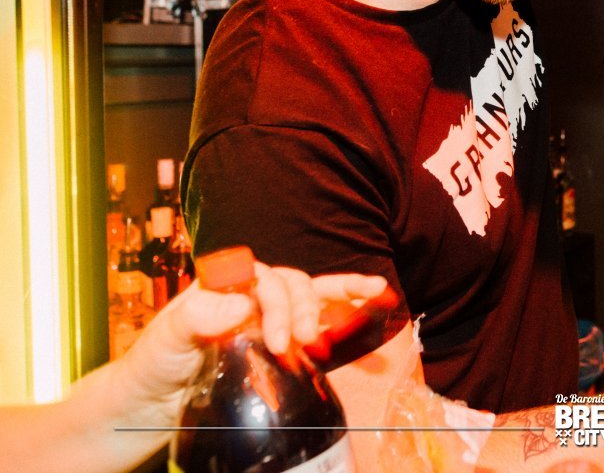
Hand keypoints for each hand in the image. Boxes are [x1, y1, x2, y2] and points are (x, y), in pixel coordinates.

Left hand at [116, 265, 387, 429]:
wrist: (148, 406)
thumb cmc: (151, 368)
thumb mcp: (166, 340)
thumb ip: (199, 315)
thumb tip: (241, 301)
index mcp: (222, 286)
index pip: (263, 276)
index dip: (278, 302)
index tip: (280, 340)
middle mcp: (248, 295)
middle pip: (290, 283)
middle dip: (304, 308)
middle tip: (301, 343)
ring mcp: (266, 315)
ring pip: (310, 291)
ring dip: (337, 296)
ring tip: (364, 302)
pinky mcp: (281, 339)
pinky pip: (319, 313)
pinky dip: (348, 300)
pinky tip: (376, 295)